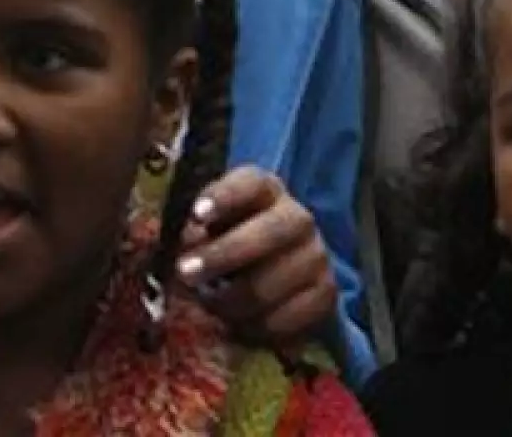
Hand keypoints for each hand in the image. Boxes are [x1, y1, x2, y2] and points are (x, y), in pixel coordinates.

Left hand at [175, 167, 336, 352]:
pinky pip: (282, 320)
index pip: (251, 184)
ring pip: (269, 285)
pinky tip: (236, 323)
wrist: (284, 273)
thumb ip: (198, 229)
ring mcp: (316, 257)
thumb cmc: (235, 239)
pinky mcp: (325, 295)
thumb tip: (188, 243)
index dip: (224, 196)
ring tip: (208, 304)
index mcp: (266, 191)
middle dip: (223, 255)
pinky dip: (252, 327)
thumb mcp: (214, 225)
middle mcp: (298, 218)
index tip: (198, 215)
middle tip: (185, 273)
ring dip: (229, 301)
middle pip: (267, 234)